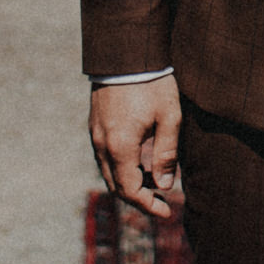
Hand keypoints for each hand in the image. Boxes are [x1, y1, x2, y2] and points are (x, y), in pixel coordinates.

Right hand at [90, 77, 184, 219]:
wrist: (126, 52)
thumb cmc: (153, 83)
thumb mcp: (169, 118)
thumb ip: (167, 154)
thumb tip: (165, 185)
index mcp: (120, 146)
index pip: (130, 191)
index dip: (148, 206)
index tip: (167, 211)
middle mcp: (102, 144)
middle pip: (116, 186)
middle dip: (138, 198)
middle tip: (162, 199)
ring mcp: (94, 134)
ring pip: (108, 172)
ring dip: (129, 182)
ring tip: (154, 179)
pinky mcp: (94, 125)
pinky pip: (103, 157)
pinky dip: (120, 167)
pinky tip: (139, 160)